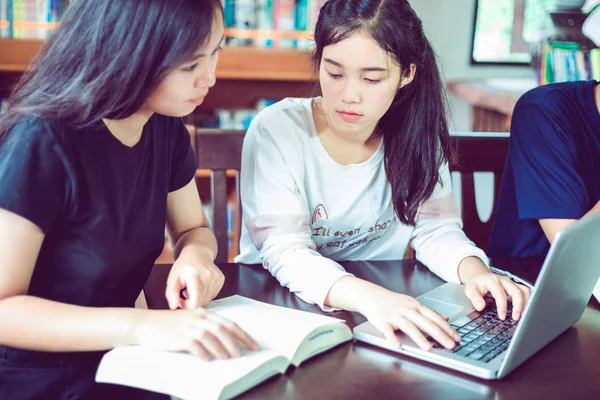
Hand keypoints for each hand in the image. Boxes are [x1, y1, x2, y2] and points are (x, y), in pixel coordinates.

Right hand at [135, 308, 258, 360]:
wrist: (144, 324)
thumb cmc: (168, 325)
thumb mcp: (190, 321)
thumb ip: (206, 327)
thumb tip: (225, 342)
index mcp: (203, 313)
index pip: (229, 323)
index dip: (243, 334)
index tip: (253, 345)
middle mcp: (198, 318)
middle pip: (223, 329)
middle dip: (236, 342)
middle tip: (243, 354)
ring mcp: (188, 327)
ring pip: (211, 336)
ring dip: (222, 348)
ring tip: (228, 358)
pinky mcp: (179, 337)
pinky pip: (195, 345)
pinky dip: (203, 352)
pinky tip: (208, 359)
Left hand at [165, 256, 224, 308]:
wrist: (198, 253)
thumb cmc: (184, 265)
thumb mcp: (172, 278)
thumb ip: (171, 293)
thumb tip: (174, 307)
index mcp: (195, 276)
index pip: (195, 302)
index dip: (187, 306)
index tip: (181, 300)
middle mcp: (209, 277)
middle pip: (201, 303)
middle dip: (191, 302)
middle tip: (185, 293)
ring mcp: (217, 279)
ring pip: (207, 301)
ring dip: (198, 298)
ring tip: (193, 288)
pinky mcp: (221, 280)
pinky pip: (212, 296)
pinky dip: (205, 294)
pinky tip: (201, 285)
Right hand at [357, 285, 460, 350]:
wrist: (371, 295)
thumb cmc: (392, 302)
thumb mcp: (412, 304)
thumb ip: (428, 312)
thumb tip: (445, 318)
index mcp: (416, 306)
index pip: (434, 317)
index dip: (447, 328)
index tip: (457, 337)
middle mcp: (407, 310)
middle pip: (425, 322)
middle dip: (439, 334)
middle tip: (450, 345)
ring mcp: (394, 315)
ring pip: (408, 326)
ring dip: (419, 338)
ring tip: (428, 348)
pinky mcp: (382, 320)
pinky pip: (387, 330)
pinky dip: (392, 337)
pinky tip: (397, 345)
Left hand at [458, 257, 530, 320]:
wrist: (478, 275)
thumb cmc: (475, 283)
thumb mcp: (470, 289)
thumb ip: (475, 298)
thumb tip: (480, 307)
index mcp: (493, 281)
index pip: (500, 294)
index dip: (502, 306)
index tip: (502, 317)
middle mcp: (504, 281)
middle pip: (517, 291)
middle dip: (518, 306)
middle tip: (516, 318)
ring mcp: (511, 283)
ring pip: (524, 291)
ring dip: (526, 303)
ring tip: (523, 315)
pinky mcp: (515, 285)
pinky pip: (525, 292)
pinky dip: (527, 300)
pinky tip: (525, 309)